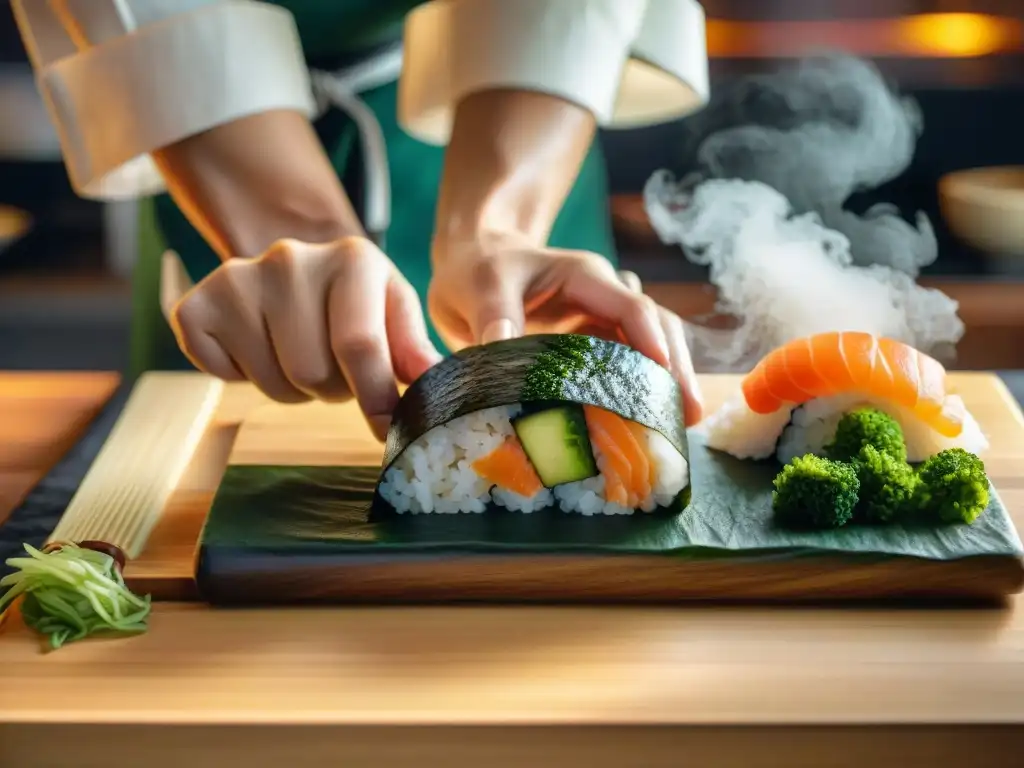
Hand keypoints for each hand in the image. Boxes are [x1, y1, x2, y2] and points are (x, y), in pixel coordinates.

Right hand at [162, 237, 441, 439]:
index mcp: (353, 258)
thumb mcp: (394, 314)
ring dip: (293, 389)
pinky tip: (259, 348)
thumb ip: (415, 350)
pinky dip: (241, 377)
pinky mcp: (196, 304)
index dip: (375, 399)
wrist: (299, 270)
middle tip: (335, 369)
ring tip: (301, 356)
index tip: (387, 429)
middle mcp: (290, 258)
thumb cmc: (357, 302)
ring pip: (273, 383)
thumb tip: (439, 383)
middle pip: (313, 373)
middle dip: (332, 389)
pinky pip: (219, 374)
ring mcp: (237, 277)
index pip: (359, 346)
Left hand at [428, 233, 703, 424]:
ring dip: (667, 381)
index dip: (650, 340)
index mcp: (586, 277)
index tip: (663, 374)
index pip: (631, 307)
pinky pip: (623, 369)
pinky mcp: (590, 350)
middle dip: (676, 367)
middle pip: (657, 328)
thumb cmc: (478, 268)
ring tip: (681, 424)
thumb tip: (500, 347)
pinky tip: (646, 425)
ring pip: (651, 348)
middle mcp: (604, 299)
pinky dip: (637, 392)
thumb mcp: (481, 284)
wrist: (472, 264)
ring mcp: (601, 325)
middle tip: (687, 413)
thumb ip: (494, 315)